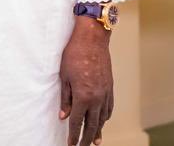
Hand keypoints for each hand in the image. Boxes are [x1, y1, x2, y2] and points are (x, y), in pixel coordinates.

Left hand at [59, 16, 113, 145]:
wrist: (92, 39)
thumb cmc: (74, 54)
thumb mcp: (64, 77)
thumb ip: (65, 99)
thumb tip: (63, 116)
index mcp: (83, 96)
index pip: (77, 122)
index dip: (73, 135)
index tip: (70, 145)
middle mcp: (97, 98)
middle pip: (92, 124)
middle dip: (87, 138)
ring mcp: (105, 93)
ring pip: (103, 118)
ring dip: (98, 130)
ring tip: (96, 141)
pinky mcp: (110, 87)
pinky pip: (109, 107)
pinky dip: (106, 117)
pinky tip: (103, 120)